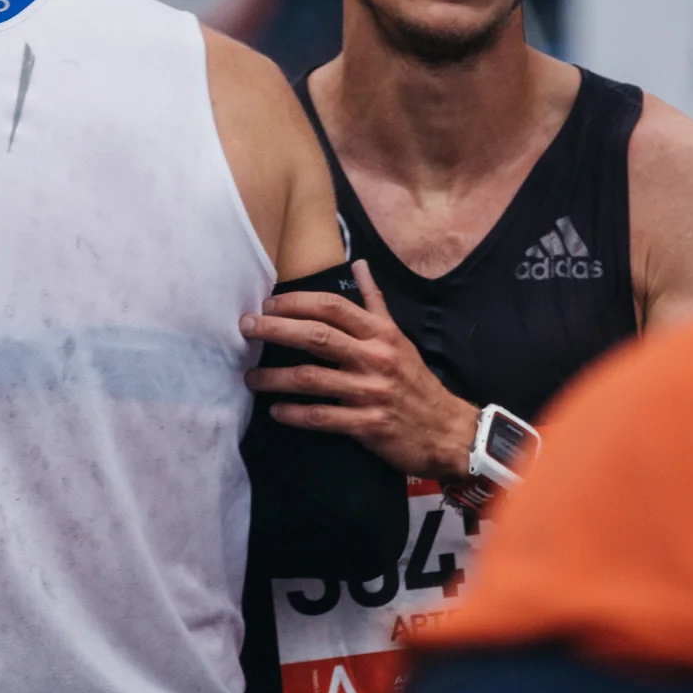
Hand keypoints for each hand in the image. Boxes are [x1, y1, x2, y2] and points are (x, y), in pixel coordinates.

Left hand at [242, 260, 479, 481]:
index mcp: (381, 333)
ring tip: (250, 377)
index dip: (297, 302)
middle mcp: (375, 358)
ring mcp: (370, 392)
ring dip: (274, 377)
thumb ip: (374, 301)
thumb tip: (359, 263)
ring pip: (311, 379)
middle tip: (245, 327)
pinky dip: (294, 414)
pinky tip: (276, 412)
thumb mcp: (398, 336)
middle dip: (275, 330)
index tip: (268, 304)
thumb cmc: (415, 380)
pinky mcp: (367, 424)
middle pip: (317, 337)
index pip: (333, 307)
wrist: (447, 429)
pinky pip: (321, 417)